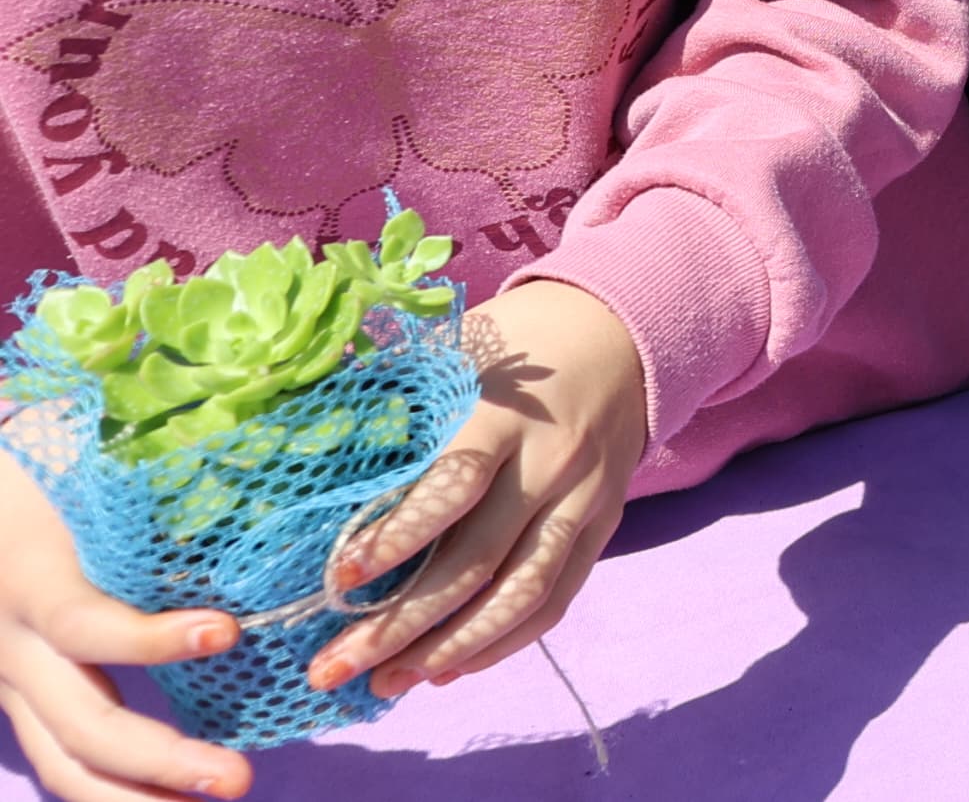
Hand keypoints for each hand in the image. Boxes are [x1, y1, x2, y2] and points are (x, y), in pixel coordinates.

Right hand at [0, 459, 245, 801]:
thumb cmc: (24, 473)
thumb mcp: (63, 463)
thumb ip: (122, 472)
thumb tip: (205, 450)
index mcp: (32, 585)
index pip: (84, 626)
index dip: (149, 640)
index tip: (226, 633)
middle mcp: (14, 648)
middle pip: (81, 723)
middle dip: (159, 759)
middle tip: (239, 778)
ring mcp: (13, 681)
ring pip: (63, 759)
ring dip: (137, 798)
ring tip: (217, 801)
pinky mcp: (24, 695)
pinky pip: (62, 753)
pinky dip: (118, 786)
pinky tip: (175, 800)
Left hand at [308, 279, 646, 700]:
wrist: (623, 333)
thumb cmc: (514, 344)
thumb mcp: (457, 352)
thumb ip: (394, 398)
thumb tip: (296, 442)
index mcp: (506, 415)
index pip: (454, 485)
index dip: (398, 537)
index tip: (339, 582)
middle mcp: (553, 463)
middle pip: (478, 560)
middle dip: (400, 624)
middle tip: (331, 669)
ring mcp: (585, 500)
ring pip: (521, 593)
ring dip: (450, 650)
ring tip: (386, 685)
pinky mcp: (603, 526)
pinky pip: (557, 599)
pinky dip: (503, 643)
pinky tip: (448, 670)